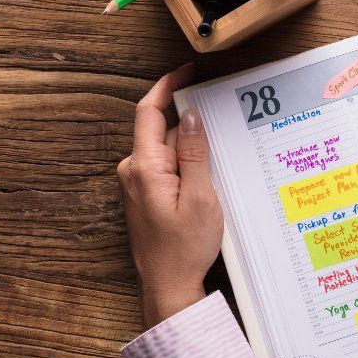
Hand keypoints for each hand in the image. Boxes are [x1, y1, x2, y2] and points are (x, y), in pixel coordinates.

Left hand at [117, 64, 223, 327]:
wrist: (169, 286)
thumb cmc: (185, 247)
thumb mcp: (201, 196)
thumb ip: (194, 153)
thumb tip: (189, 116)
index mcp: (144, 167)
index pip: (148, 112)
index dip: (167, 86)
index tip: (186, 70)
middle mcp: (133, 172)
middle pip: (161, 130)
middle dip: (190, 123)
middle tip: (224, 120)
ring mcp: (137, 185)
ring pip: (166, 150)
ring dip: (191, 147)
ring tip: (220, 159)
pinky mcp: (145, 196)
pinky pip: (166, 167)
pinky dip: (187, 163)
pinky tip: (208, 177)